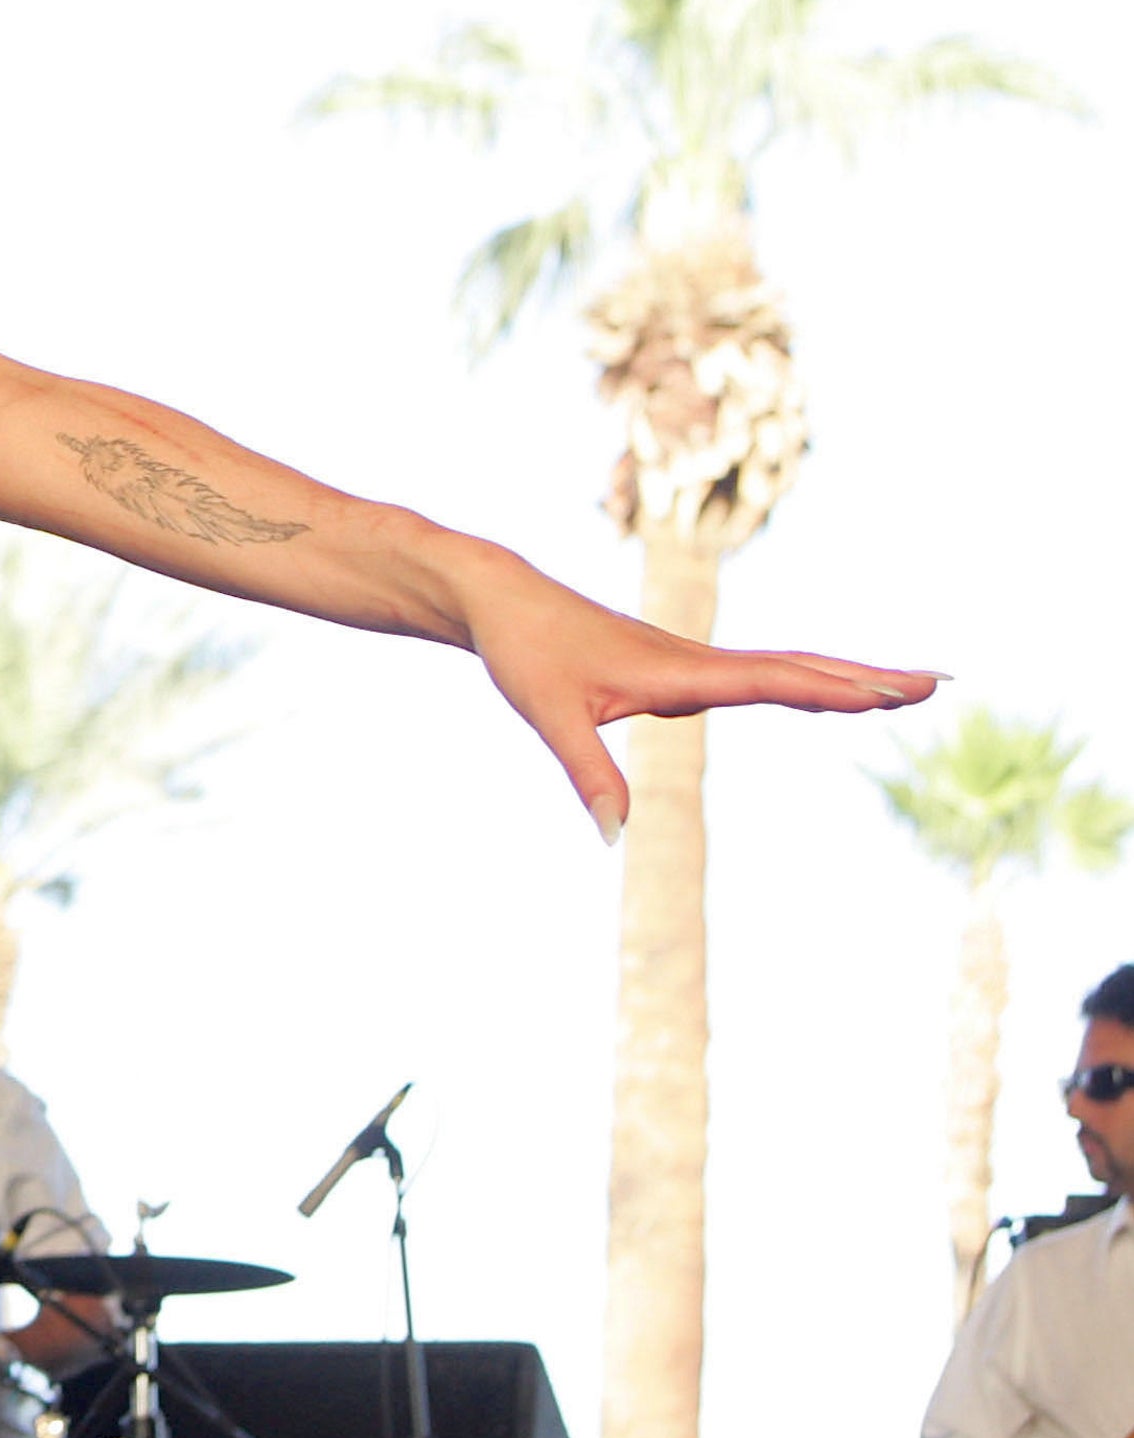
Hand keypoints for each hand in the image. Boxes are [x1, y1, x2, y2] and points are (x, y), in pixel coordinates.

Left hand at [457, 550, 940, 838]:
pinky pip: (758, 671)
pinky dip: (805, 677)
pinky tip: (827, 688)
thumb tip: (614, 837)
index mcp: (676, 671)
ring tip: (910, 686)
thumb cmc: (524, 653)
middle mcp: (694, 661)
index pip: (769, 681)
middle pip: (797, 667)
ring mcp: (690, 661)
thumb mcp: (549, 716)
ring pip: (783, 666)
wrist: (499, 600)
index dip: (830, 689)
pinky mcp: (676, 666)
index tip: (889, 694)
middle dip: (866, 678)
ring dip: (847, 675)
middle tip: (938, 684)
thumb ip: (587, 774)